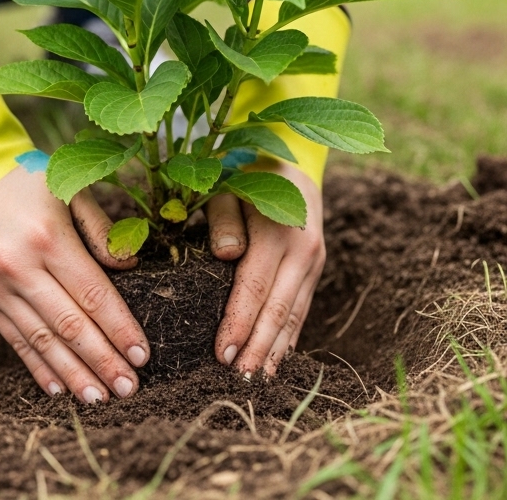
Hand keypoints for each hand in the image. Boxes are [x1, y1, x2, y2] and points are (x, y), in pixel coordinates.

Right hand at [0, 167, 149, 402]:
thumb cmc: (26, 180)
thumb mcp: (69, 188)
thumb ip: (100, 228)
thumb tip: (129, 267)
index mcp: (47, 238)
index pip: (92, 294)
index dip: (120, 329)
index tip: (142, 356)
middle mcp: (18, 266)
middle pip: (69, 325)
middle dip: (102, 361)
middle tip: (130, 388)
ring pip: (41, 341)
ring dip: (73, 374)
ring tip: (99, 398)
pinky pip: (14, 339)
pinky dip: (38, 367)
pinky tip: (59, 388)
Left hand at [208, 161, 325, 375]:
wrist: (294, 157)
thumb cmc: (246, 172)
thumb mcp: (228, 186)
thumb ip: (224, 219)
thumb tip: (225, 255)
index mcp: (278, 233)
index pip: (256, 289)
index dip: (239, 323)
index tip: (221, 354)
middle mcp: (304, 252)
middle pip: (279, 311)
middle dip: (259, 348)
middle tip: (239, 381)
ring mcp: (315, 263)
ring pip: (295, 315)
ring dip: (276, 350)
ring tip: (258, 380)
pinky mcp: (316, 269)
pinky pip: (302, 309)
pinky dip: (290, 336)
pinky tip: (277, 360)